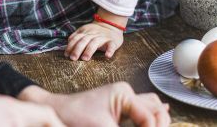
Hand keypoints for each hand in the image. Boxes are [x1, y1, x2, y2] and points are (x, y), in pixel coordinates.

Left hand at [20, 83, 170, 126]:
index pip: (151, 116)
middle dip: (160, 123)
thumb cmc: (75, 117)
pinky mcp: (118, 109)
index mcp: (124, 94)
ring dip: (155, 121)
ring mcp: (123, 100)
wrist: (56, 112)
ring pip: (152, 108)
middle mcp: (126, 94)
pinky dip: (147, 121)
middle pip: (156, 108)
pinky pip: (141, 113)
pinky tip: (153, 125)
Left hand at [65, 21, 123, 60]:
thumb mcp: (85, 32)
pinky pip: (111, 45)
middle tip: (73, 58)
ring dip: (89, 50)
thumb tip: (67, 46)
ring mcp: (103, 37)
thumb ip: (76, 38)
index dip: (71, 46)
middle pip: (84, 40)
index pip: (76, 38)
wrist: (111, 26)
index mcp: (85, 32)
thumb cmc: (95, 33)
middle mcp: (93, 34)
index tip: (66, 55)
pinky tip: (107, 56)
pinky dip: (110, 50)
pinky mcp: (112, 41)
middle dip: (77, 49)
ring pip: (95, 42)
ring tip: (85, 58)